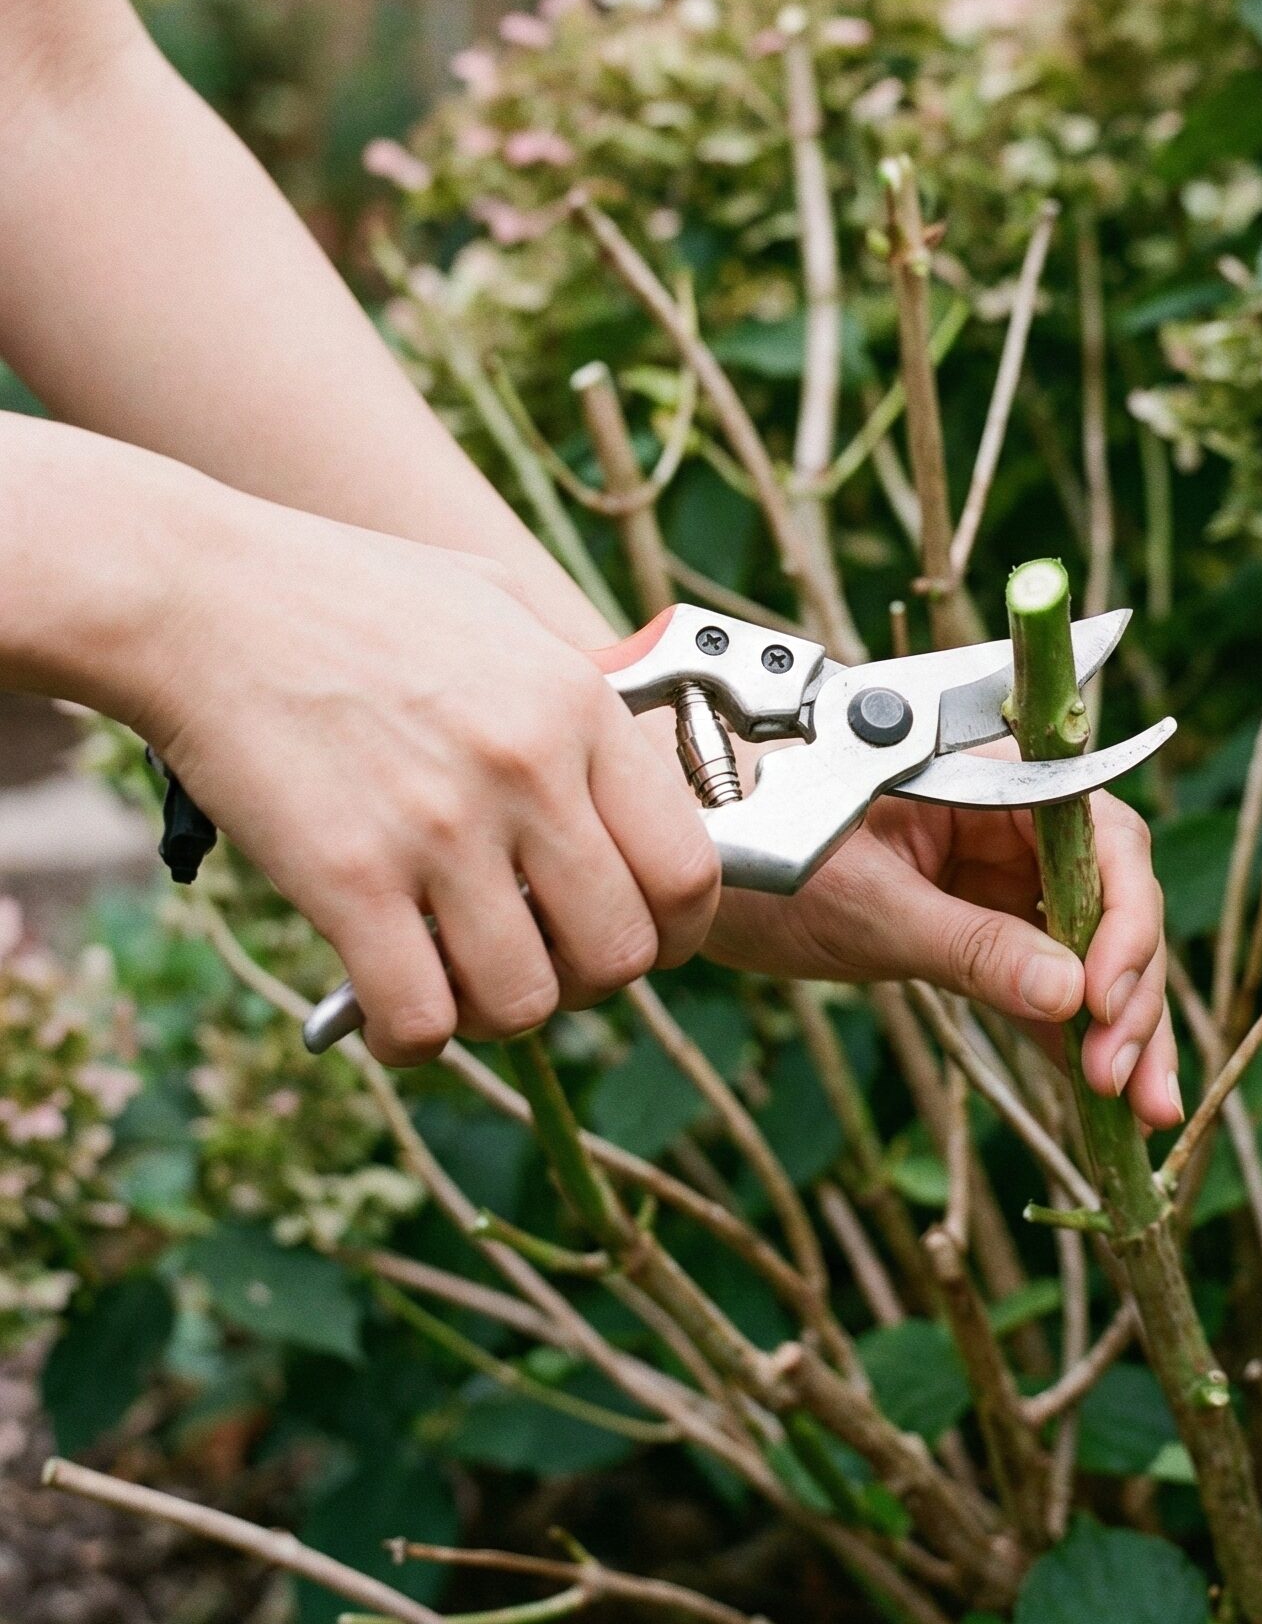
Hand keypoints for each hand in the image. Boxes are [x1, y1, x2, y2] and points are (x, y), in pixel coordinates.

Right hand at [137, 498, 719, 1066]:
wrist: (199, 595)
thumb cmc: (347, 595)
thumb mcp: (500, 604)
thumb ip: (573, 683)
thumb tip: (635, 752)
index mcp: (580, 707)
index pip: (689, 866)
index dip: (678, 927)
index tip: (645, 936)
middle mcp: (528, 772)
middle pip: (623, 951)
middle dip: (592, 980)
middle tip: (546, 964)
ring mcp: (441, 830)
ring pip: (527, 1001)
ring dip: (501, 1014)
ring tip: (464, 984)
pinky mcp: (347, 879)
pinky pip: (420, 1017)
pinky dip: (413, 1040)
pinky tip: (393, 1012)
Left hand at [704, 783, 1181, 1128]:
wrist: (684, 863)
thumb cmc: (754, 845)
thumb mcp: (867, 905)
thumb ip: (970, 948)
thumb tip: (1070, 999)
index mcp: (990, 777)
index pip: (1100, 835)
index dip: (1123, 916)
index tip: (1105, 997)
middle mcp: (1009, 821)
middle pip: (1107, 900)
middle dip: (1128, 991)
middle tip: (1123, 1077)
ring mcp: (993, 877)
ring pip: (1085, 950)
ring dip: (1117, 1027)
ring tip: (1144, 1110)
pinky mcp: (971, 929)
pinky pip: (1038, 982)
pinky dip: (1069, 1037)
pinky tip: (1104, 1101)